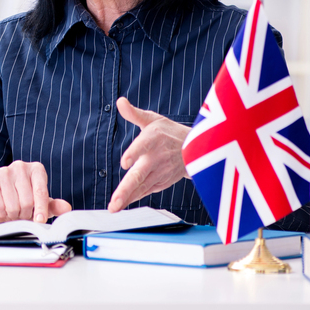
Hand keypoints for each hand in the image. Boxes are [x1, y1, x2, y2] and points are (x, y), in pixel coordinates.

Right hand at [0, 161, 71, 224]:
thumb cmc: (22, 200)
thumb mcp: (41, 203)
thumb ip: (54, 205)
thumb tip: (66, 208)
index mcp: (36, 169)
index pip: (41, 191)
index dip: (41, 209)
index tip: (40, 220)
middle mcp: (20, 166)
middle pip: (27, 201)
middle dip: (26, 213)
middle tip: (23, 213)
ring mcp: (3, 172)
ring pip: (13, 205)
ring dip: (14, 215)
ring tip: (13, 211)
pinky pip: (0, 206)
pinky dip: (2, 214)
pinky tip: (3, 208)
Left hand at [108, 97, 190, 212]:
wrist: (196, 150)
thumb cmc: (169, 133)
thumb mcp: (153, 120)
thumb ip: (134, 113)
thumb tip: (120, 101)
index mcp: (154, 139)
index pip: (143, 146)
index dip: (134, 153)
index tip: (124, 163)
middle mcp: (156, 158)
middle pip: (140, 175)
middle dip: (125, 190)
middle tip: (113, 203)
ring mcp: (159, 173)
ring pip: (141, 187)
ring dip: (127, 198)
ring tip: (114, 208)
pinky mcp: (161, 182)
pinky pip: (144, 191)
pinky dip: (133, 199)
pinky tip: (121, 205)